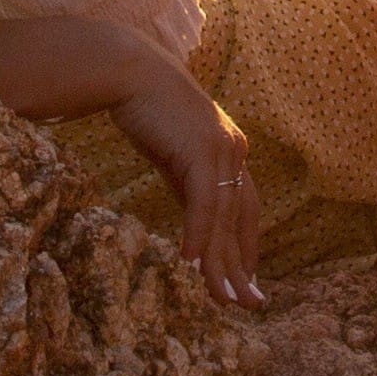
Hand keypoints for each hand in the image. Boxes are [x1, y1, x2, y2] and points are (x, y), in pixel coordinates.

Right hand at [119, 59, 268, 307]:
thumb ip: (189, 184)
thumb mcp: (175, 155)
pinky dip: (198, 234)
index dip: (246, 247)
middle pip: (240, 220)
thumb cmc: (148, 110)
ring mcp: (221, 149)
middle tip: (246, 304)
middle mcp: (234, 151)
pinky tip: (190, 262)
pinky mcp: (200, 150)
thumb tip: (194, 224)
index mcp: (231, 151)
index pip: (244, 210)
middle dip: (242, 266)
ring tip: (220, 297)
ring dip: (220, 261)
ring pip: (223, 218)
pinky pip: (202, 203)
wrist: (129, 71)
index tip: (246, 281)